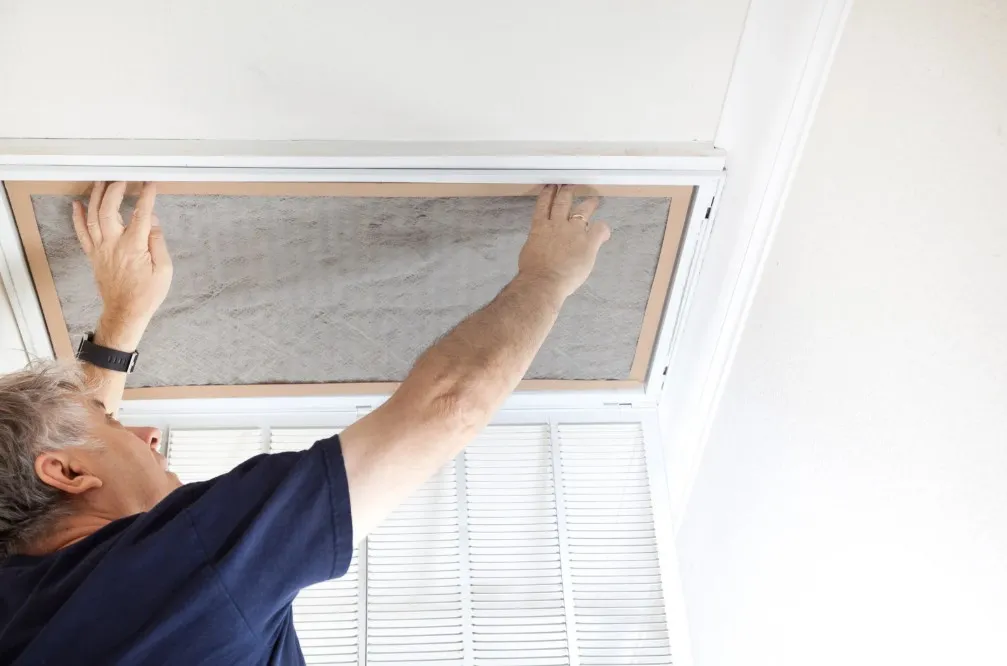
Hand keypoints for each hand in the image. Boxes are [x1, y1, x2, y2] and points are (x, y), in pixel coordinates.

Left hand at [72, 182, 172, 348]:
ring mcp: (100, 249)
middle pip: (109, 209)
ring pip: (93, 216)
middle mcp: (113, 244)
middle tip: (123, 179)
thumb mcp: (164, 270)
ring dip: (96, 197)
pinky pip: (82, 233)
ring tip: (102, 183)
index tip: (149, 185)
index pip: (141, 214)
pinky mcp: (94, 255)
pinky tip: (78, 204)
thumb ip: (158, 242)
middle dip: (115, 190)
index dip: (146, 196)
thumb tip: (152, 222)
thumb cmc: (147, 294)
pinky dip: (78, 217)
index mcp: (134, 246)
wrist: (125, 312)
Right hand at [517, 184, 610, 298]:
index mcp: (540, 227)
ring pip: (583, 210)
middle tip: (570, 185)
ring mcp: (574, 231)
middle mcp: (557, 224)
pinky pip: (600, 229)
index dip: (548, 194)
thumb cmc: (533, 271)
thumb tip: (542, 242)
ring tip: (593, 200)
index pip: (543, 205)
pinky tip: (603, 231)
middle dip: (567, 191)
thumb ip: (538, 241)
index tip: (551, 187)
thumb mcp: (530, 250)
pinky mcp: (588, 241)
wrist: (544, 280)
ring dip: (589, 203)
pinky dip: (603, 229)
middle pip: (563, 201)